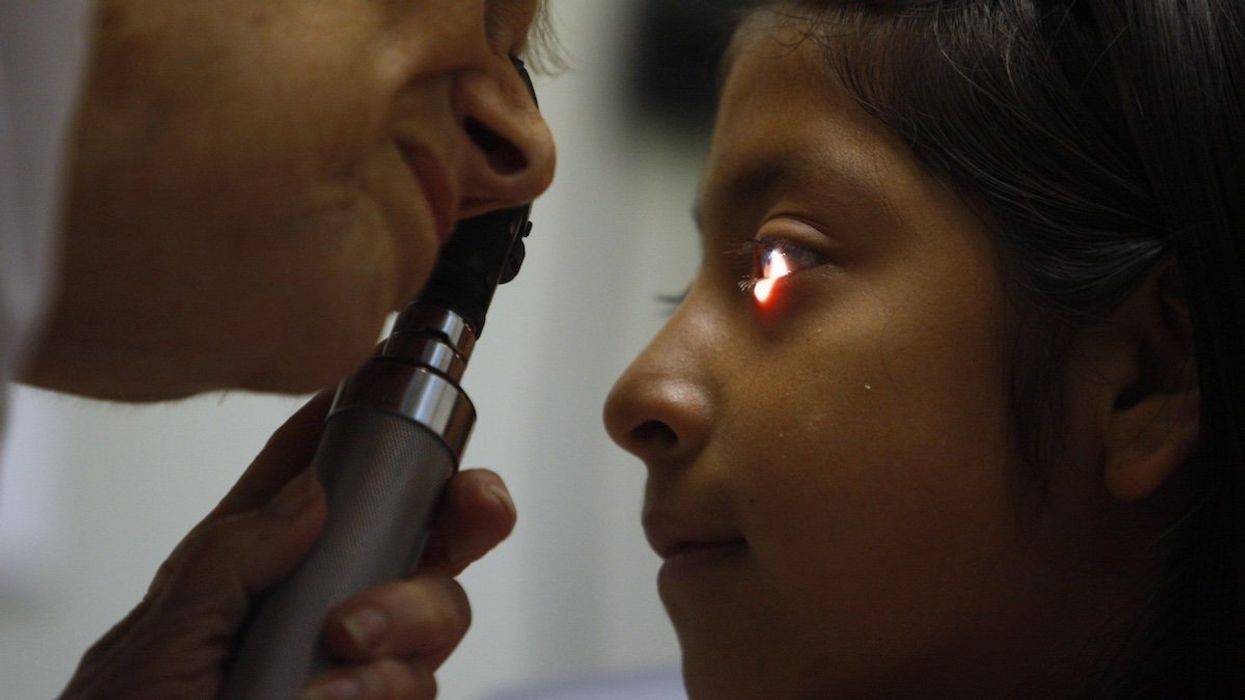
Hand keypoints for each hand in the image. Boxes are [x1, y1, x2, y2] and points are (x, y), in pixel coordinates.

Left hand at [59, 393, 516, 699]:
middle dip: (467, 510)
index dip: (378, 420)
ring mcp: (357, 660)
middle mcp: (325, 600)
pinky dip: (391, 686)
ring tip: (344, 649)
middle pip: (426, 529)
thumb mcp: (161, 635)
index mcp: (262, 557)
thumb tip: (314, 491)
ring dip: (411, 618)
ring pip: (441, 609)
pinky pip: (422, 686)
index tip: (422, 396)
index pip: (330, 467)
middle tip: (469, 512)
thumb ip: (233, 554)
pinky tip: (333, 698)